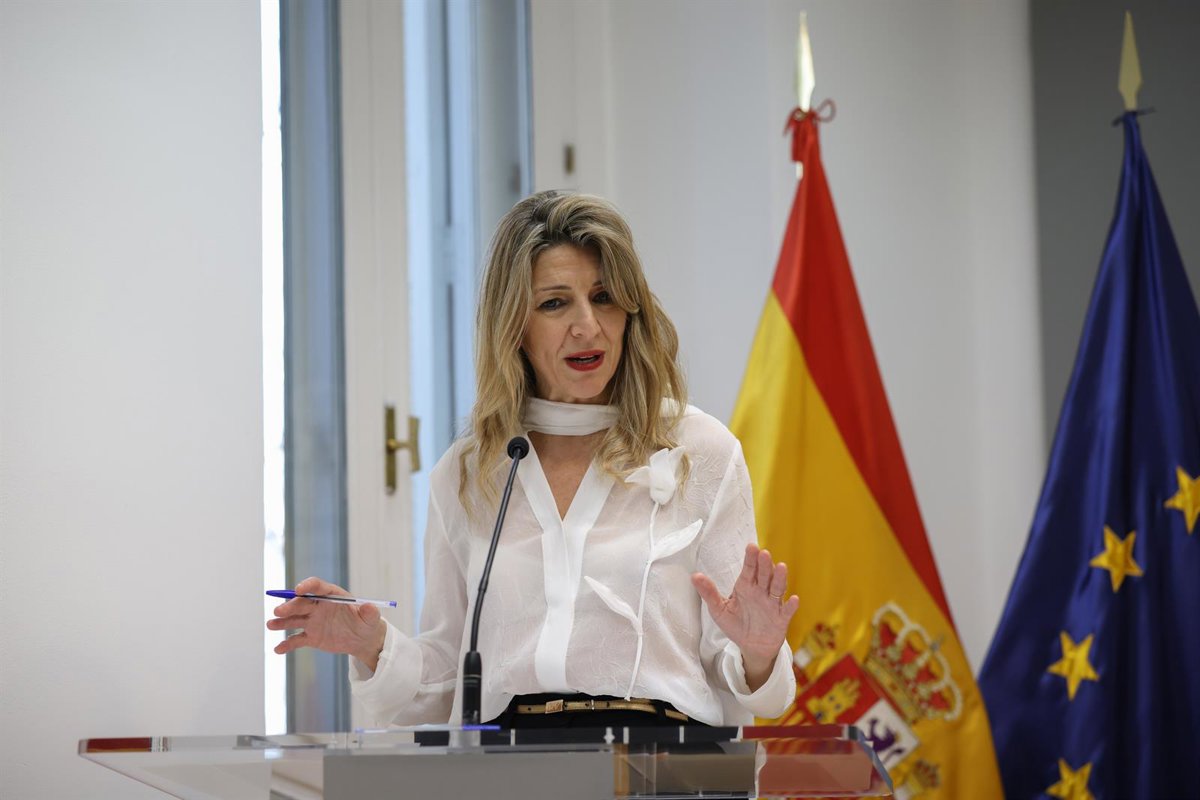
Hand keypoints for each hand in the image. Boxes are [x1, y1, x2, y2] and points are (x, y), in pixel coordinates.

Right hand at [266, 577, 386, 669]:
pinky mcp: (311, 637)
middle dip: (290, 606)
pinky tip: (278, 649)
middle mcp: (319, 606)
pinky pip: (296, 640)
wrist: (362, 639)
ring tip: (271, 625)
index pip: (317, 587)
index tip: (299, 589)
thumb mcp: (371, 618)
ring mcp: (313, 621)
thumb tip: (370, 607)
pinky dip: (287, 644)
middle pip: (301, 603)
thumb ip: (369, 612)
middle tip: (278, 611)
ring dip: (282, 622)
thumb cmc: (367, 623)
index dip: (307, 586)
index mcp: (332, 596)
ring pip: (294, 619)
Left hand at [692, 543, 798, 691]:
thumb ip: (709, 593)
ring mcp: (772, 604)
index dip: (750, 559)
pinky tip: (794, 599)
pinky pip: (787, 611)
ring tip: (781, 566)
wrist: (751, 646)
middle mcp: (761, 592)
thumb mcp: (719, 609)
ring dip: (780, 578)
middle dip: (764, 565)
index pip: (749, 570)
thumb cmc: (736, 624)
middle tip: (764, 553)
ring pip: (777, 589)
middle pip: (764, 575)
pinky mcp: (781, 618)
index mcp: (746, 587)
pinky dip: (791, 605)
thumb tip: (694, 576)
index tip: (751, 547)